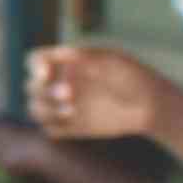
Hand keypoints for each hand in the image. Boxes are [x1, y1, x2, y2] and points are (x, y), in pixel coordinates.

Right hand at [26, 44, 165, 141]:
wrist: (152, 106)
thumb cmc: (135, 76)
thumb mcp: (112, 60)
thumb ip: (86, 56)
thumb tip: (62, 53)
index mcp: (67, 63)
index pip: (35, 61)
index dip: (35, 67)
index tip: (47, 74)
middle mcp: (61, 83)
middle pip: (30, 87)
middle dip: (43, 91)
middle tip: (70, 94)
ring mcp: (65, 106)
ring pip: (35, 109)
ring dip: (44, 110)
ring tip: (70, 111)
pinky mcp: (73, 127)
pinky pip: (50, 129)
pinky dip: (53, 126)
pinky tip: (72, 121)